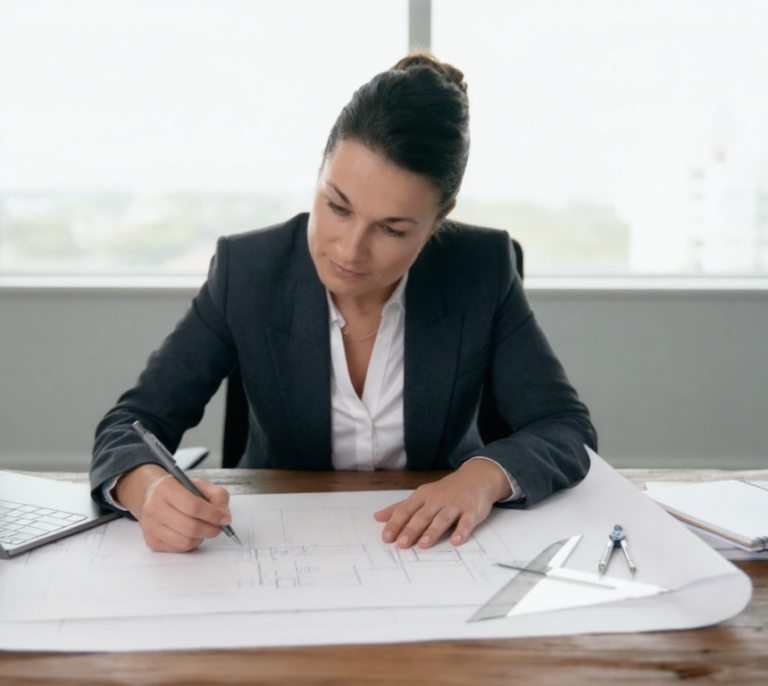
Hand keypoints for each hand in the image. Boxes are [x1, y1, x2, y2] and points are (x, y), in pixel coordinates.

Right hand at [115, 464, 231, 552]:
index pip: (194, 507)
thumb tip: (224, 516)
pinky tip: (191, 533)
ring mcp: (150, 526)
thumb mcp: (201, 485)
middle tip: (218, 527)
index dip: (213, 515)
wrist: (154, 495)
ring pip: (185, 541)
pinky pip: (178, 549)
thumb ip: (218, 495)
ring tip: (204, 528)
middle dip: (211, 529)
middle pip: (190, 527)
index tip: (225, 519)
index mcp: (166, 488)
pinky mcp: (151, 541)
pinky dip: (191, 543)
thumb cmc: (181, 490)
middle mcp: (154, 507)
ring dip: (201, 537)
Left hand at [373, 459, 511, 548]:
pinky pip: (466, 522)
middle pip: (422, 516)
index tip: (386, 537)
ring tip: (423, 544)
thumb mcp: (422, 495)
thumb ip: (400, 507)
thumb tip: (377, 517)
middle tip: (401, 544)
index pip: (406, 510)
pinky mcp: (472, 511)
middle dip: (411, 530)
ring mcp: (455, 505)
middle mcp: (437, 500)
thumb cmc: (445, 491)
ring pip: (442, 519)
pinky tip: (456, 541)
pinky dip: (461, 531)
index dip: (395, 523)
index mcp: (423, 496)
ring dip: (433, 531)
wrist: (476, 477)